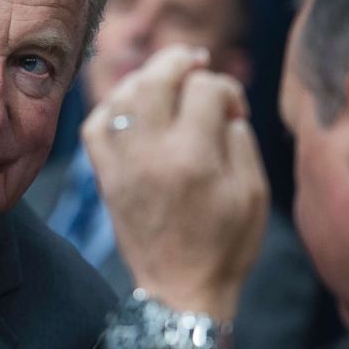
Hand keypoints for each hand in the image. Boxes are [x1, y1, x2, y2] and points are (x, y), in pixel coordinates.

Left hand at [82, 44, 268, 320]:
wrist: (179, 289)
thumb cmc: (225, 243)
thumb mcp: (252, 191)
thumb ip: (239, 138)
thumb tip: (220, 103)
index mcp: (195, 156)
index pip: (205, 88)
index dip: (225, 88)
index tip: (234, 107)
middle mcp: (152, 152)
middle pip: (156, 77)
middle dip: (180, 60)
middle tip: (195, 61)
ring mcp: (122, 162)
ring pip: (123, 94)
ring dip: (146, 77)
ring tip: (166, 79)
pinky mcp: (105, 175)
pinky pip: (96, 124)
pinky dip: (112, 107)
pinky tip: (132, 107)